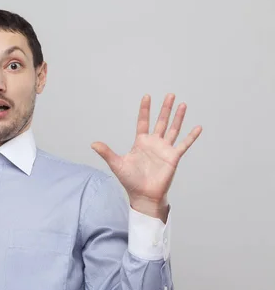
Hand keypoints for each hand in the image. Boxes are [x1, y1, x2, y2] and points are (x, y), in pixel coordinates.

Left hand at [91, 94, 201, 215]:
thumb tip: (92, 144)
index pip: (143, 122)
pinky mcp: (173, 157)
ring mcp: (164, 149)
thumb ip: (106, 153)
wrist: (143, 195)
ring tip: (182, 104)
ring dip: (178, 117)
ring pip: (173, 129)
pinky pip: (184, 144)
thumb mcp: (117, 164)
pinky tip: (198, 127)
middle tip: (170, 94)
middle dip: (165, 108)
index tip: (147, 96)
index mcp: (141, 142)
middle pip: (160, 122)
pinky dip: (191, 136)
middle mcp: (154, 143)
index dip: (145, 110)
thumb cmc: (130, 181)